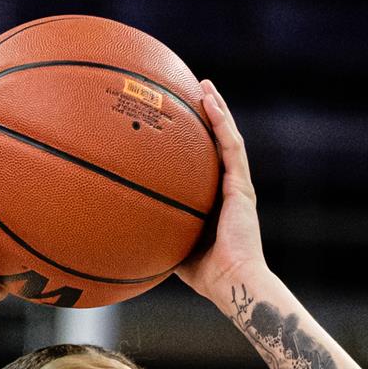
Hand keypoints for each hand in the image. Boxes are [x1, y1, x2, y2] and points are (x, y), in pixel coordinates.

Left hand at [177, 81, 266, 308]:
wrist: (233, 282)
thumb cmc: (207, 275)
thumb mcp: (173, 247)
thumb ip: (157, 232)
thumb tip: (125, 225)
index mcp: (217, 200)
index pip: (207, 163)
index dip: (197, 140)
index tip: (180, 121)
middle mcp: (230, 188)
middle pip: (219, 143)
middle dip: (209, 116)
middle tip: (193, 91)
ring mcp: (238, 185)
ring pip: (228, 138)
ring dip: (217, 110)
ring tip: (204, 86)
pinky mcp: (242, 187)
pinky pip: (231, 147)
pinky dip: (222, 122)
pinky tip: (210, 102)